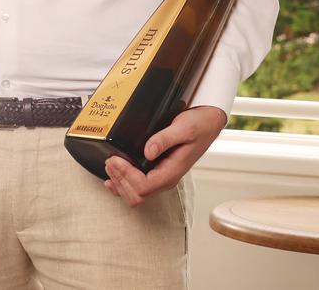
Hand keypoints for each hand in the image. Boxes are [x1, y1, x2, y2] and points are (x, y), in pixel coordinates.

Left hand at [104, 105, 226, 206]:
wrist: (209, 122)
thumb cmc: (200, 125)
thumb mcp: (183, 127)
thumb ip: (165, 139)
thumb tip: (148, 151)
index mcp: (172, 171)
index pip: (144, 186)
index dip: (126, 175)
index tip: (115, 159)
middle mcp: (166, 178)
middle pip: (137, 195)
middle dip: (120, 180)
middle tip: (109, 161)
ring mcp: (161, 176)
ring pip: (136, 193)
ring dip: (120, 182)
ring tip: (109, 166)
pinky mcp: (158, 170)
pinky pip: (138, 186)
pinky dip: (123, 184)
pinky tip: (114, 177)